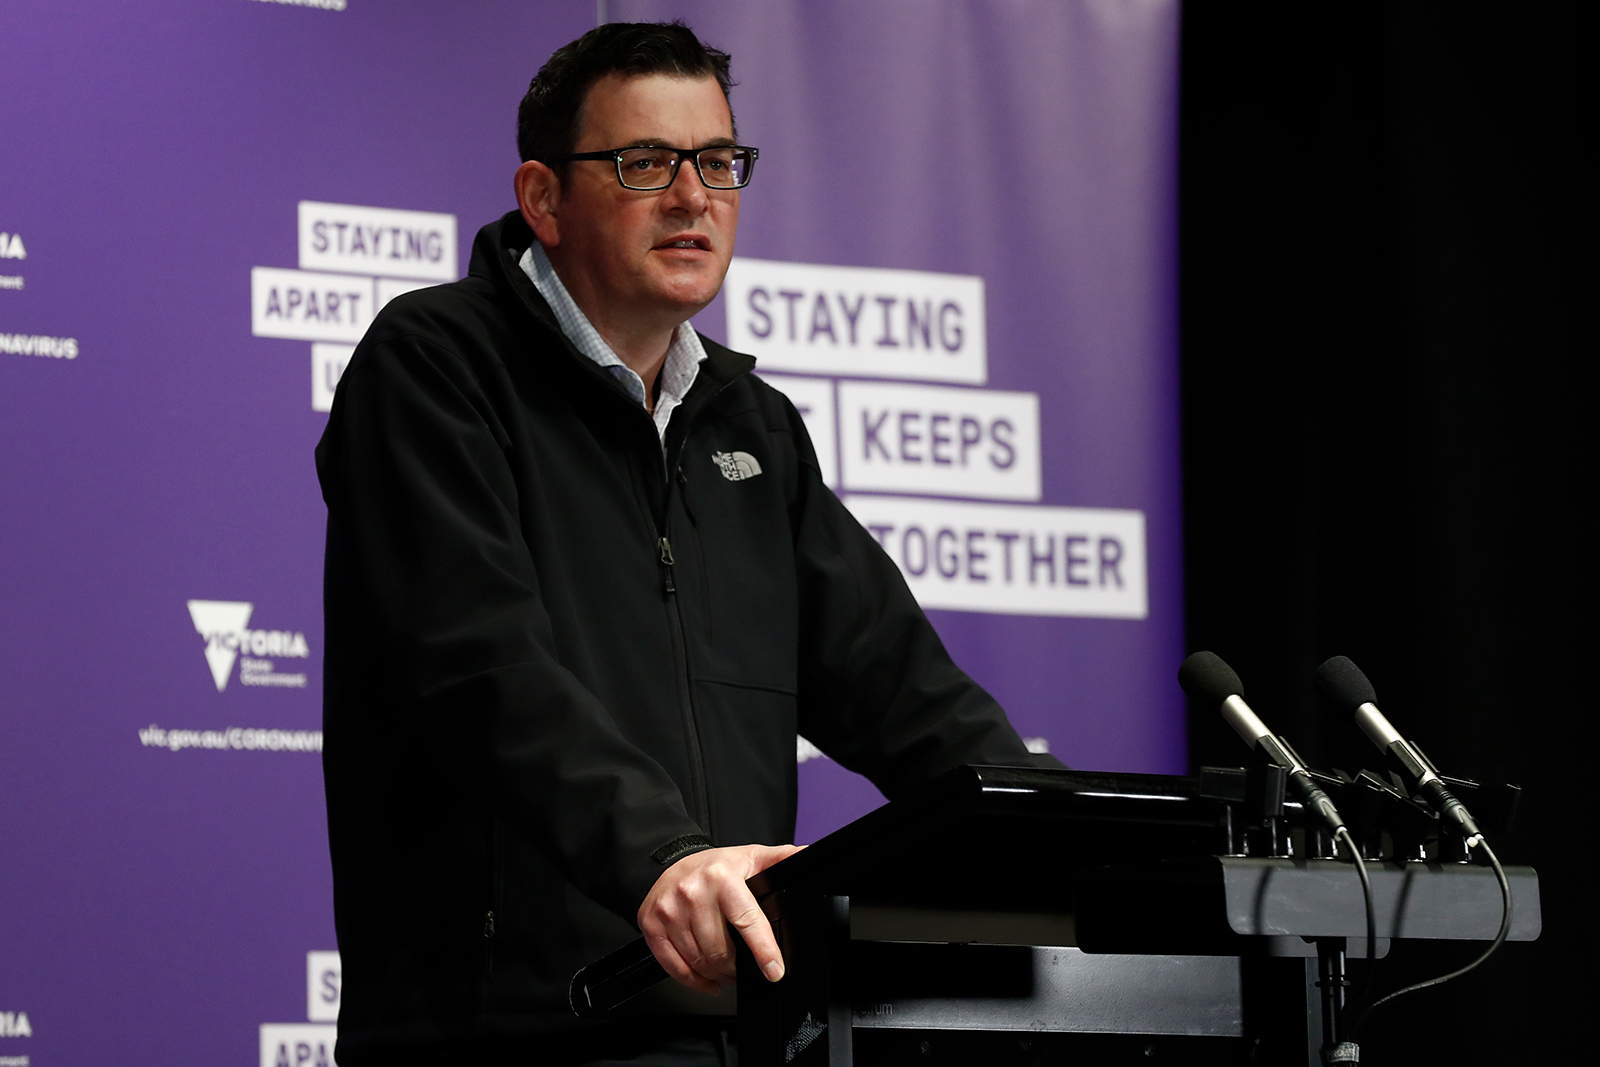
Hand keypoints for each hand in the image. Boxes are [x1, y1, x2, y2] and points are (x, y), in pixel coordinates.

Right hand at [637, 843, 802, 993]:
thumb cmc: (714, 866)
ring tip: (726, 970)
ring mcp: (669, 911)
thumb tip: (807, 856)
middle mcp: (692, 893)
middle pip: (721, 950)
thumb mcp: (750, 857)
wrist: (668, 861)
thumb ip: (780, 858)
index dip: (763, 950)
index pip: (747, 920)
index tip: (774, 970)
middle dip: (737, 968)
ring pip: (699, 961)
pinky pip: (674, 967)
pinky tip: (706, 979)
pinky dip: (693, 981)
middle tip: (744, 968)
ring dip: (717, 974)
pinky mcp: (651, 925)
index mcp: (721, 877)